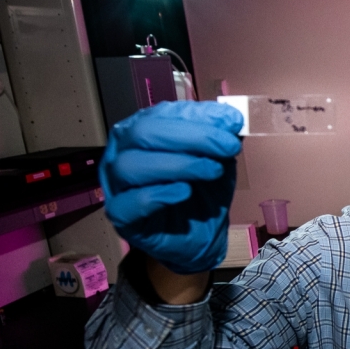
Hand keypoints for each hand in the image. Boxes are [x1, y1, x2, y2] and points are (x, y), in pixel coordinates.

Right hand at [100, 101, 243, 273]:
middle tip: (228, 146)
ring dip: (178, 164)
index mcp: (142, 130)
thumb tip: (229, 118)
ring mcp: (117, 184)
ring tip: (212, 170)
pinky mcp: (121, 216)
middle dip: (192, 136)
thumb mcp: (218, 157)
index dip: (198, 116)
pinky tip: (184, 192)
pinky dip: (157, 195)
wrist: (202, 234)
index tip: (232, 123)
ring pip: (131, 165)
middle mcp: (122, 152)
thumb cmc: (203, 190)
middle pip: (143, 133)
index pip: (162, 113)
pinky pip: (127, 204)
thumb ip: (219, 136)